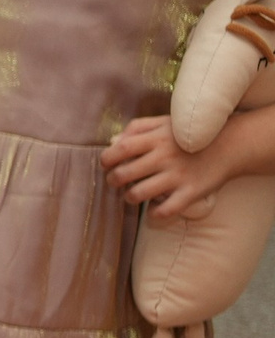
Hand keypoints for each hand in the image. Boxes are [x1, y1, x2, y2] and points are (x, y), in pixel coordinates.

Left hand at [103, 115, 226, 220]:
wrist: (230, 145)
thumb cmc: (190, 134)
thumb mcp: (164, 123)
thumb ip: (137, 128)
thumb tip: (113, 142)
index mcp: (156, 139)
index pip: (120, 149)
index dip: (107, 159)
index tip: (107, 164)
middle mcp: (164, 157)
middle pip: (123, 174)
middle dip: (113, 181)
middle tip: (117, 182)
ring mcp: (178, 176)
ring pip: (139, 194)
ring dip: (130, 198)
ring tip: (133, 195)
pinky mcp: (191, 192)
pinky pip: (165, 210)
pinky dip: (155, 215)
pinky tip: (153, 210)